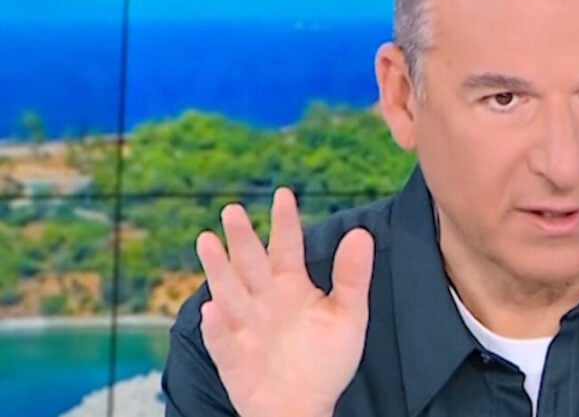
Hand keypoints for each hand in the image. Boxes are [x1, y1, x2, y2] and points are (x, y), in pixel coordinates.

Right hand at [195, 187, 373, 416]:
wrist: (306, 406)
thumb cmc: (325, 361)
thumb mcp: (349, 316)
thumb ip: (353, 277)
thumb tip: (362, 233)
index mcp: (291, 286)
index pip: (287, 247)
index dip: (285, 222)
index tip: (284, 194)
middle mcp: (263, 300)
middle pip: (251, 263)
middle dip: (242, 237)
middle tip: (232, 210)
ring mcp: (245, 327)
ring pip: (229, 292)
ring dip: (217, 269)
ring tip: (207, 241)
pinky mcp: (233, 357)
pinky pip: (223, 340)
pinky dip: (217, 326)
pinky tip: (213, 308)